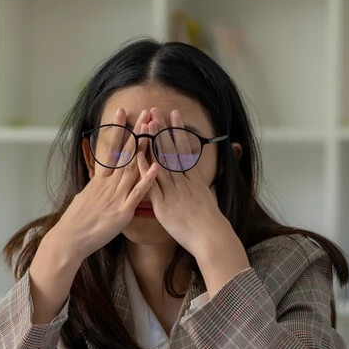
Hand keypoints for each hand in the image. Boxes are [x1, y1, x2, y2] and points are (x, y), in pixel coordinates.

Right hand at [48, 106, 159, 262]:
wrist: (70, 239)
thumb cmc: (77, 221)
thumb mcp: (85, 197)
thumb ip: (96, 186)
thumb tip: (98, 179)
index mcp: (100, 180)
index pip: (110, 148)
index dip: (116, 129)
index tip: (121, 112)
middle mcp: (108, 184)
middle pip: (125, 153)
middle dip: (136, 132)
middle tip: (145, 112)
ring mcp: (116, 196)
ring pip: (133, 167)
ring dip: (144, 148)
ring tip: (153, 130)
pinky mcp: (123, 211)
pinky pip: (138, 193)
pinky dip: (147, 179)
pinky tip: (156, 166)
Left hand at [140, 108, 248, 291]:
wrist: (211, 238)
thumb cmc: (210, 222)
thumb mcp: (209, 198)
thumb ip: (201, 186)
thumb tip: (202, 179)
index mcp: (194, 178)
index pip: (184, 149)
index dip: (177, 131)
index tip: (173, 115)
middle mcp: (183, 181)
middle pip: (171, 150)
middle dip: (163, 129)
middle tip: (155, 110)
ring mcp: (173, 192)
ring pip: (161, 162)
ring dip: (153, 142)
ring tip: (146, 124)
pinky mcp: (163, 205)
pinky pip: (152, 184)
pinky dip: (144, 169)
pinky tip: (137, 155)